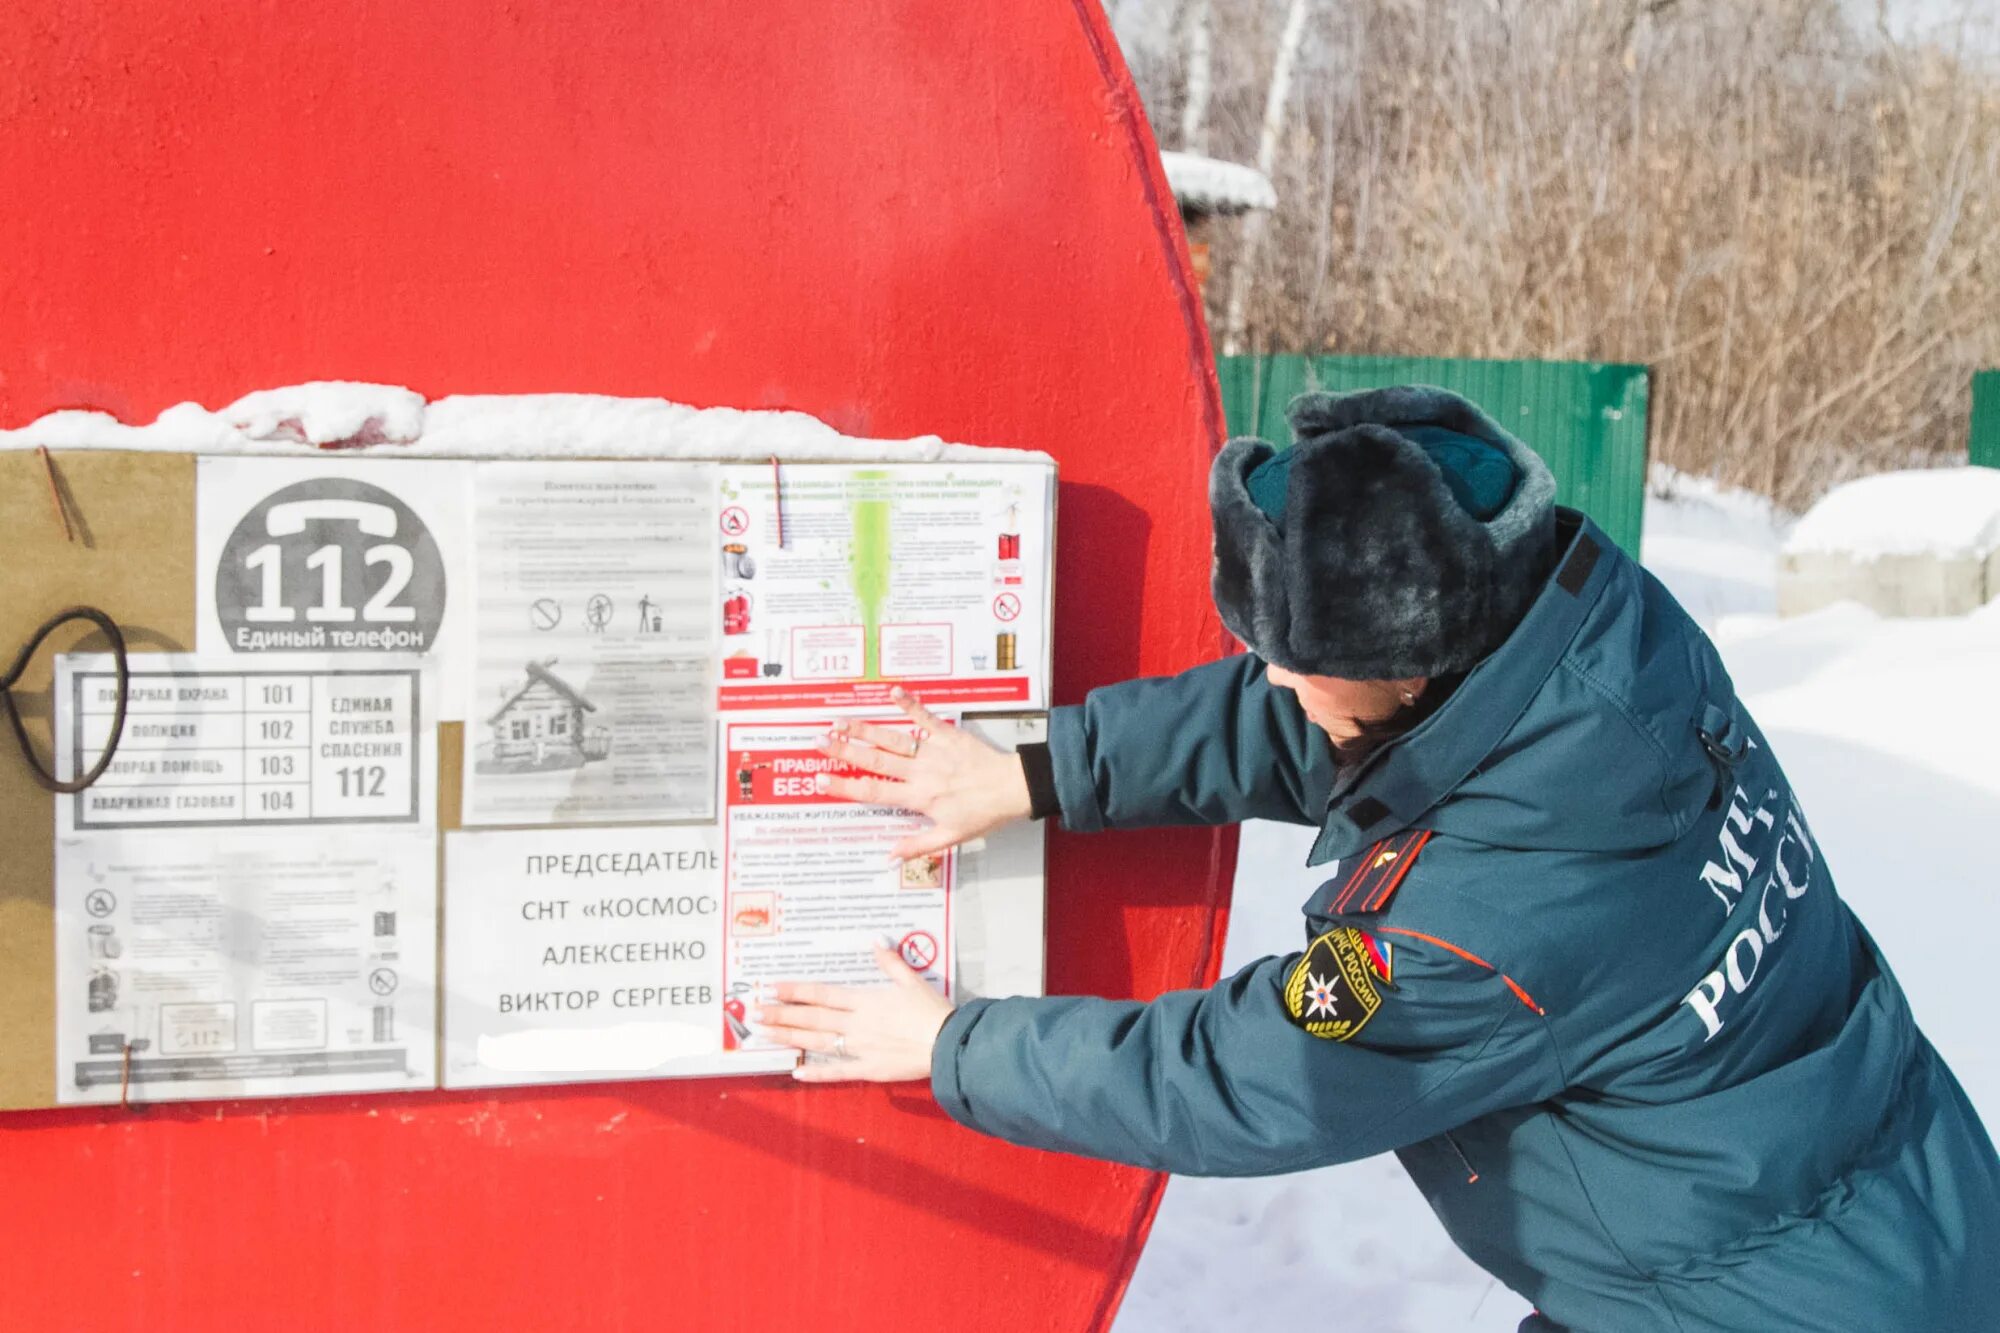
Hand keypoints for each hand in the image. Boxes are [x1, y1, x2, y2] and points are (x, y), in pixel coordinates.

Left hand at [757, 943, 954, 1082]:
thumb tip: (876, 940)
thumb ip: (890, 961)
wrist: (948, 1043)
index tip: (772, 988)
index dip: (796, 991)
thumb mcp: (912, 979)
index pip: (822, 994)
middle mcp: (856, 1024)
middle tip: (754, 1013)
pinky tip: (796, 1072)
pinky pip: (837, 1072)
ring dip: (790, 1038)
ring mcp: (859, 1049)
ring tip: (765, 1035)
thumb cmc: (931, 1010)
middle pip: (812, 1018)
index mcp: (864, 1001)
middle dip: (781, 1014)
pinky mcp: (868, 1069)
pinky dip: (816, 1073)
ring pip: (817, 1042)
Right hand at [816, 687, 1032, 858]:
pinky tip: (892, 692)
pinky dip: (909, 704)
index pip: (873, 792)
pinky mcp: (948, 735)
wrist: (1013, 789)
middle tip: (819, 741)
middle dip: (844, 750)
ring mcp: (934, 751)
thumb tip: (889, 856)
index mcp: (918, 798)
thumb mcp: (950, 838)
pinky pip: (925, 718)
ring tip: (840, 722)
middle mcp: (921, 773)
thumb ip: (917, 845)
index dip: (844, 785)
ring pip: (892, 739)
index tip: (820, 779)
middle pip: (875, 760)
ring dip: (865, 729)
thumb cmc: (983, 813)